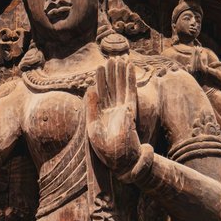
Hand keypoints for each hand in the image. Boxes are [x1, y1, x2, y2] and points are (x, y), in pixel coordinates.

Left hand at [86, 58, 140, 172]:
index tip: (100, 66)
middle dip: (112, 73)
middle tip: (111, 58)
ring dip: (121, 73)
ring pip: (121, 86)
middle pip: (112, 87)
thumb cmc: (106, 150)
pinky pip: (130, 92)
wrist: (121, 162)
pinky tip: (130, 69)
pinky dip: (130, 80)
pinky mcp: (130, 111)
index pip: (101, 92)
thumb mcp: (92, 128)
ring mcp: (121, 109)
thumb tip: (89, 89)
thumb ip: (91, 108)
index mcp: (101, 114)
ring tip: (120, 59)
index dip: (100, 79)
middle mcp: (112, 110)